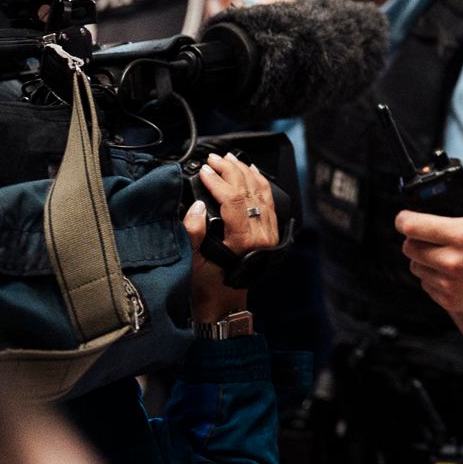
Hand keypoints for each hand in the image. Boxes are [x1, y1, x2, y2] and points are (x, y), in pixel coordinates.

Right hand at [185, 154, 279, 324]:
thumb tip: (196, 205)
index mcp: (245, 239)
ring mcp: (269, 232)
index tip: (203, 170)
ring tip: (229, 159)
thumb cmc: (208, 286)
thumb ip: (194, 231)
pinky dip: (259, 183)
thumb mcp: (193, 260)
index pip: (234, 199)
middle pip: (249, 191)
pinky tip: (251, 172)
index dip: (218, 181)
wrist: (225, 304)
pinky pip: (267, 201)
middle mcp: (262, 234)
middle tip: (214, 159)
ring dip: (245, 172)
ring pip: (261, 192)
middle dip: (231, 171)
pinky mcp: (269, 232)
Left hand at [399, 177, 462, 315]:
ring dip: (422, 259)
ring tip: (438, 253)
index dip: (403, 219)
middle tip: (424, 236)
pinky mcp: (451, 300)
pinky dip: (432, 277)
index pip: (413, 227)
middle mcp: (452, 260)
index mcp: (461, 235)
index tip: (404, 218)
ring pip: (416, 267)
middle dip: (413, 239)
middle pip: (409, 247)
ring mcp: (450, 283)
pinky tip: (448, 271)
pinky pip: (426, 285)